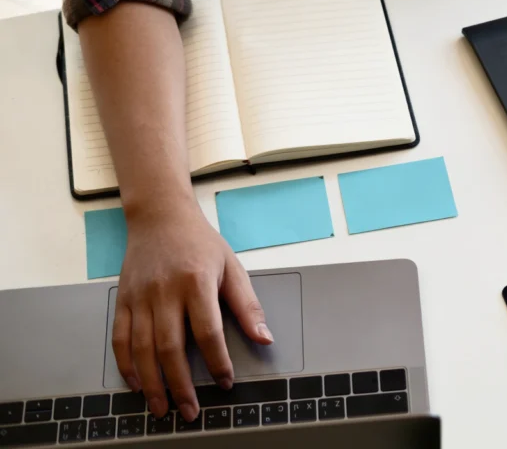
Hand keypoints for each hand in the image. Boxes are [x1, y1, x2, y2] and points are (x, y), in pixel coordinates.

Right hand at [112, 202, 272, 420]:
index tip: (226, 382)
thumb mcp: (232, 267)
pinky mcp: (123, 299)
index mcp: (197, 282)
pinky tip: (138, 384)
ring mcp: (140, 296)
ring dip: (152, 383)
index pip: (208, 331)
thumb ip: (247, 305)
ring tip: (163, 407)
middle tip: (190, 410)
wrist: (160, 217)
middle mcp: (165, 291)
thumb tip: (264, 338)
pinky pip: (121, 339)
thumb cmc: (200, 243)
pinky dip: (127, 365)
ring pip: (142, 349)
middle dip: (181, 385)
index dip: (217, 361)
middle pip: (171, 347)